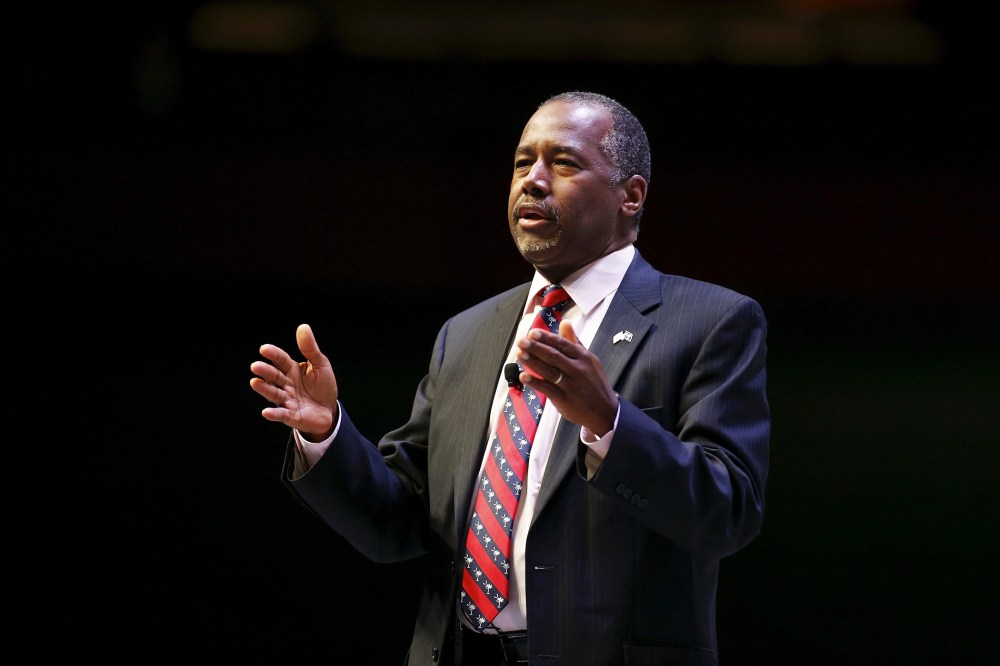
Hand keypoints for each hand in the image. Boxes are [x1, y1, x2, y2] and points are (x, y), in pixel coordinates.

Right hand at [249, 323, 338, 438]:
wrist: (329, 410)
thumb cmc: (323, 386)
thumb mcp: (320, 365)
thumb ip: (310, 349)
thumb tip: (303, 327)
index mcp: (292, 370)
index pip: (281, 360)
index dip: (273, 354)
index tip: (264, 349)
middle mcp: (286, 384)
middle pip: (274, 376)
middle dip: (265, 371)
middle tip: (255, 366)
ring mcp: (287, 400)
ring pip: (274, 394)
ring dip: (265, 389)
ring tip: (255, 382)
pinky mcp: (292, 416)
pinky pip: (282, 414)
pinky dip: (274, 413)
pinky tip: (266, 412)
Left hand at [516, 320, 617, 435]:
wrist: (604, 410)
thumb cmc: (594, 382)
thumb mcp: (589, 360)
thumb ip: (574, 341)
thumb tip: (564, 322)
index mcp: (584, 357)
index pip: (562, 344)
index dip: (546, 338)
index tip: (532, 332)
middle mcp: (578, 369)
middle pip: (554, 356)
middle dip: (536, 347)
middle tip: (521, 341)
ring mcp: (571, 385)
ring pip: (549, 371)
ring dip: (532, 362)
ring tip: (519, 354)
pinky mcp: (565, 399)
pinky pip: (547, 389)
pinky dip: (535, 382)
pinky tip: (523, 376)